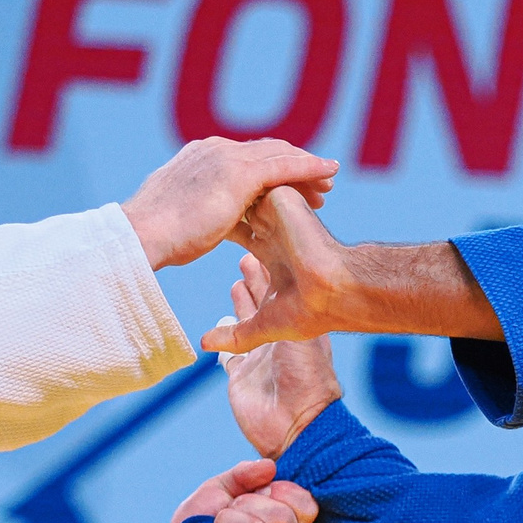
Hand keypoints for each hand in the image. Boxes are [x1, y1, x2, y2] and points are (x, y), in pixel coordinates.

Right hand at [122, 138, 337, 270]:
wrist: (140, 235)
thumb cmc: (154, 236)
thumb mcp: (182, 216)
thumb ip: (201, 210)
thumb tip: (209, 222)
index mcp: (200, 157)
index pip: (245, 157)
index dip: (271, 169)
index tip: (289, 186)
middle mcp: (215, 150)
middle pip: (266, 152)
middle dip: (294, 166)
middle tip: (319, 184)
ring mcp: (226, 158)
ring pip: (279, 156)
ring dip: (307, 168)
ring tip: (329, 183)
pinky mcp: (239, 174)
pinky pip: (285, 166)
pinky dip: (310, 168)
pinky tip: (329, 173)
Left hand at [199, 185, 353, 352]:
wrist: (331, 292)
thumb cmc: (308, 311)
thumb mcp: (264, 325)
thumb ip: (236, 336)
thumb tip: (204, 345)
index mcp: (273, 251)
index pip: (241, 231)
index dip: (218, 226)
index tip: (192, 227)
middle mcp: (277, 230)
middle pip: (242, 206)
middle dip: (219, 201)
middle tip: (190, 195)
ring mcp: (281, 213)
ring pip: (247, 190)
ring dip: (226, 187)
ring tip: (195, 181)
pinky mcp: (285, 198)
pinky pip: (259, 178)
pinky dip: (244, 177)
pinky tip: (212, 177)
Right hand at [220, 254, 343, 456]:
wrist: (295, 425)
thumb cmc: (306, 378)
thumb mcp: (302, 334)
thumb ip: (287, 306)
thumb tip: (280, 275)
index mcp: (298, 325)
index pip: (283, 289)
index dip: (273, 269)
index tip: (264, 247)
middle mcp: (280, 338)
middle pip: (263, 301)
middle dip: (255, 279)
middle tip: (245, 252)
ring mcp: (259, 356)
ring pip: (245, 323)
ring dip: (241, 304)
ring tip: (237, 282)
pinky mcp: (240, 375)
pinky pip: (226, 352)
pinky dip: (219, 340)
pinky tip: (214, 329)